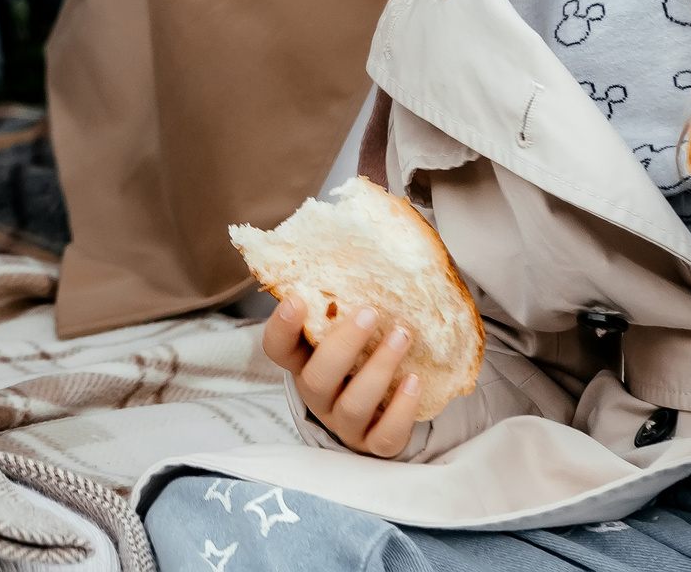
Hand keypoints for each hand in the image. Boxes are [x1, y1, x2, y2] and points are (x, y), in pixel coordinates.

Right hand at [262, 298, 424, 457]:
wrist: (379, 412)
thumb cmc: (359, 357)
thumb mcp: (342, 333)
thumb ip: (342, 305)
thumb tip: (371, 246)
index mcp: (302, 363)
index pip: (276, 349)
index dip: (281, 328)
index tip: (297, 299)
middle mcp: (318, 396)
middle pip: (318, 378)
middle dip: (344, 344)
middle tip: (370, 313)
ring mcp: (344, 424)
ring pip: (354, 405)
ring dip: (379, 369)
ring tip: (402, 337)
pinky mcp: (374, 444)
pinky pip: (385, 436)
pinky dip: (401, 409)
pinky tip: (414, 381)